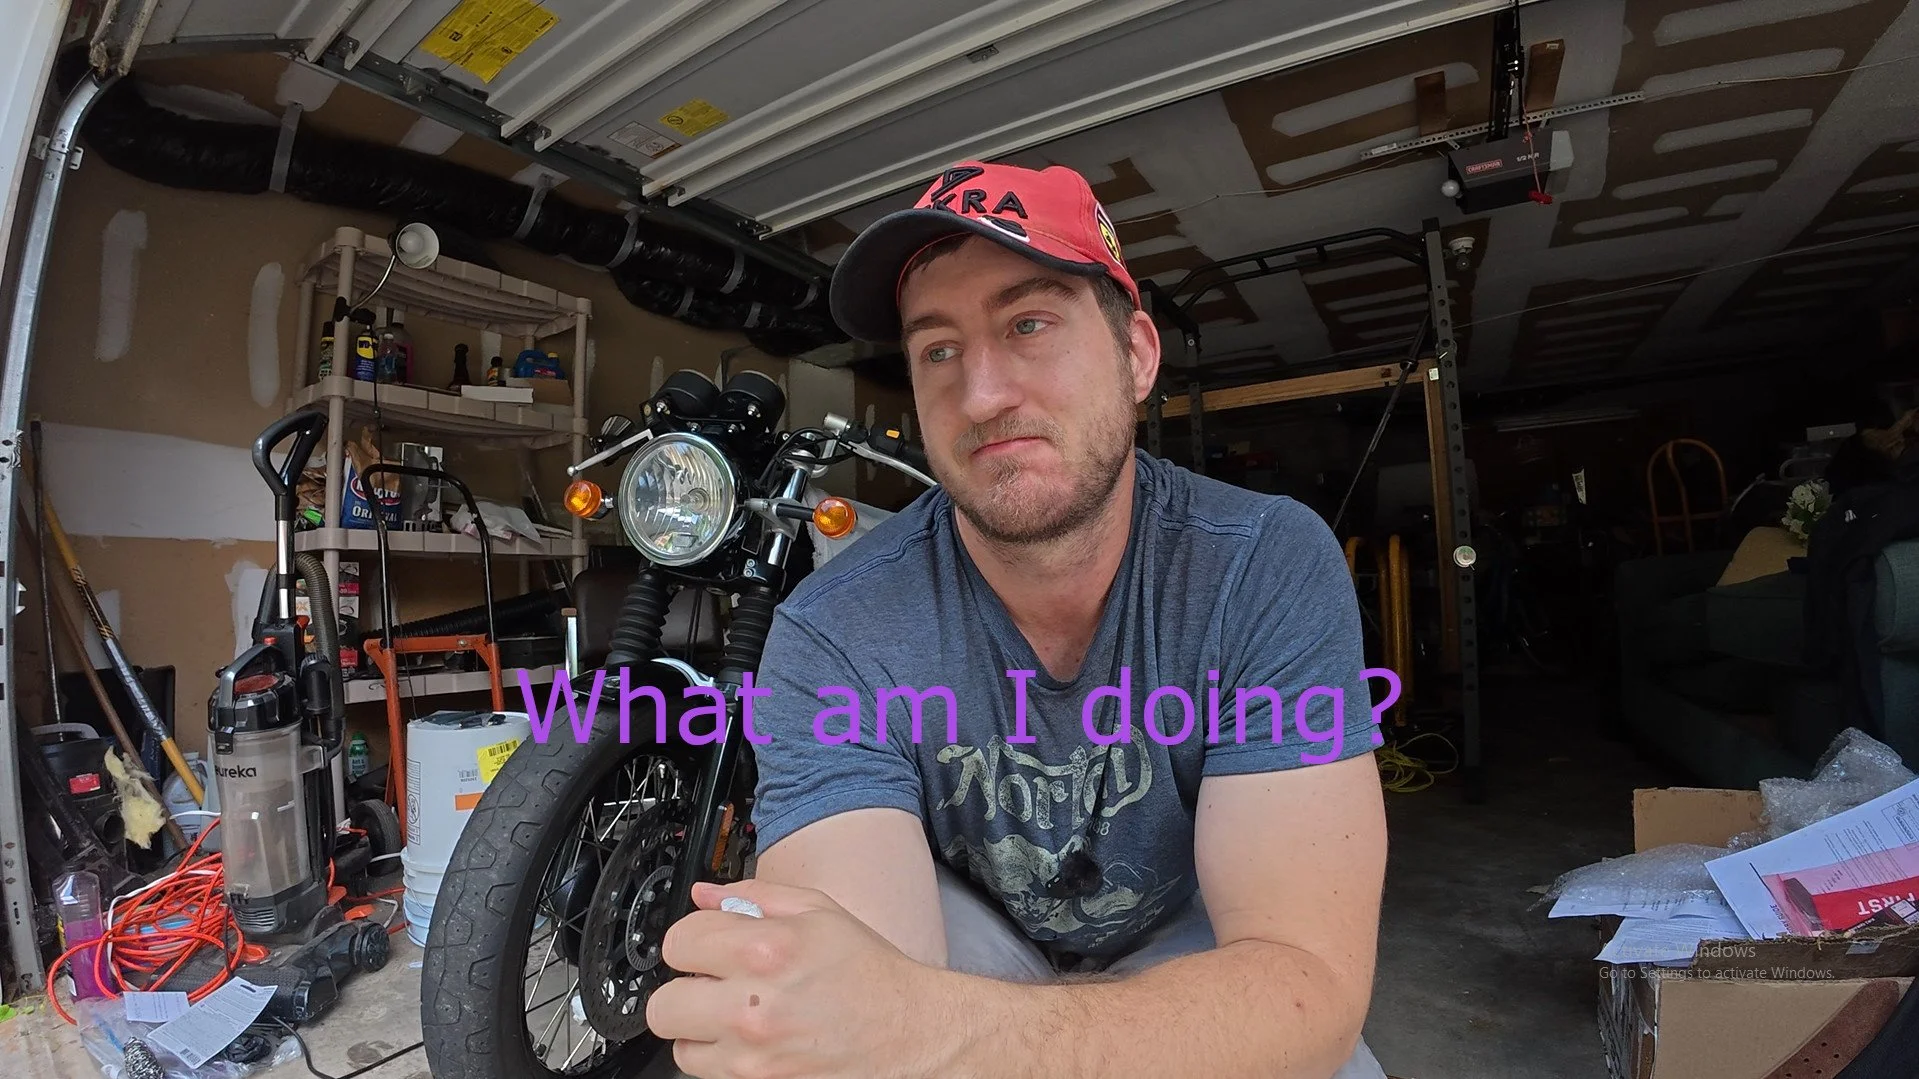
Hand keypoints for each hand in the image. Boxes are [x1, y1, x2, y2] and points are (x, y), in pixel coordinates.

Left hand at [646, 879, 942, 1078]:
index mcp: (765, 952)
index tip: (709, 945)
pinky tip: (753, 1042)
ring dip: (702, 1031)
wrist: (910, 1035)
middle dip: (686, 989)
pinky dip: (724, 1060)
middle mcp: (752, 1009)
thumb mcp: (821, 912)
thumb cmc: (870, 976)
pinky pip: (710, 1075)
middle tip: (714, 985)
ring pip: (680, 1047)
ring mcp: (753, 1060)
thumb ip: (756, 896)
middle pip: (663, 1005)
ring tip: (738, 1017)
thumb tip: (706, 894)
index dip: (693, 939)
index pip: (678, 942)